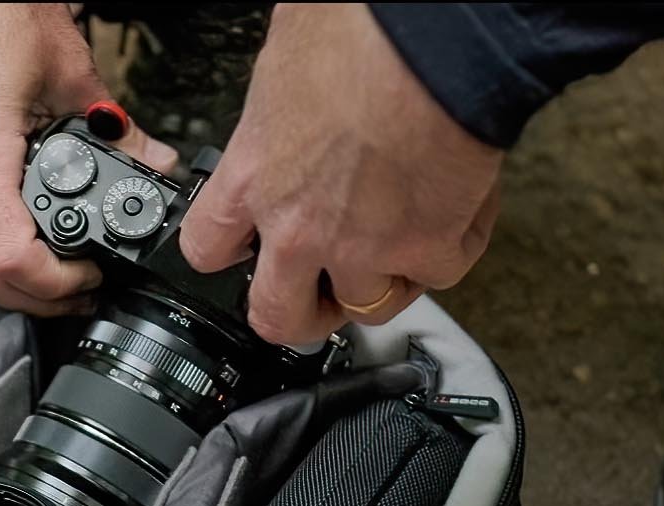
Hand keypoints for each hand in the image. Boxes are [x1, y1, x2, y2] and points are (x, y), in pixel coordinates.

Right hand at [0, 2, 175, 314]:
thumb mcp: (69, 66)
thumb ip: (114, 127)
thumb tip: (149, 161)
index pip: (7, 260)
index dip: (53, 286)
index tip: (87, 278)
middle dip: (30, 294)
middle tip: (75, 288)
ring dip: (7, 259)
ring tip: (54, 250)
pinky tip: (19, 199)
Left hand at [179, 2, 503, 342]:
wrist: (437, 35)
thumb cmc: (361, 29)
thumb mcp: (283, 68)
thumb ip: (279, 115)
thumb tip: (289, 103)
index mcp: (253, 177)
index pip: (208, 250)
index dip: (230, 255)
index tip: (248, 251)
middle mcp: (300, 227)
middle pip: (280, 317)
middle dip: (299, 312)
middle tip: (319, 293)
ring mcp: (366, 247)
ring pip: (367, 306)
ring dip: (382, 281)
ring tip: (399, 245)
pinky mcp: (430, 248)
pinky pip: (438, 275)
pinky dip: (450, 249)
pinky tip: (454, 214)